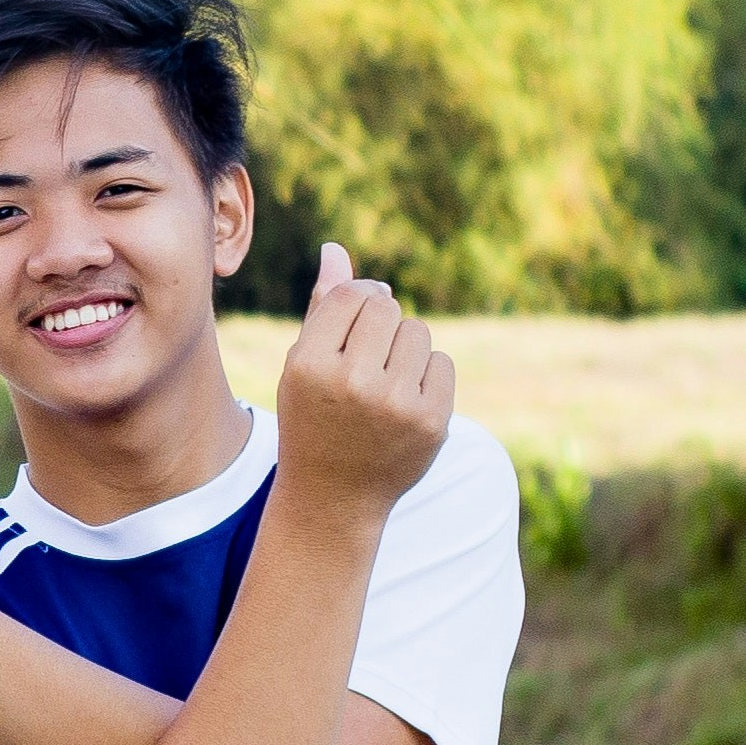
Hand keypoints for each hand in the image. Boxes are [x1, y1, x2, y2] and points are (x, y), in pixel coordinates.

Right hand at [269, 244, 452, 508]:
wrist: (334, 496)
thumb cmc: (313, 419)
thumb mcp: (304, 364)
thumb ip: (323, 306)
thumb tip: (335, 248)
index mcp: (309, 364)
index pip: (350, 295)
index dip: (356, 302)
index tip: (351, 326)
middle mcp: (352, 382)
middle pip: (386, 308)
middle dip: (380, 325)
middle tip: (365, 362)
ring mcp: (395, 404)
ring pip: (417, 332)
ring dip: (404, 348)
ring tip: (383, 383)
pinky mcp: (432, 420)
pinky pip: (440, 363)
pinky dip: (425, 376)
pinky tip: (403, 403)